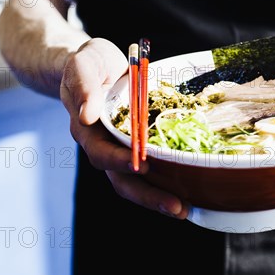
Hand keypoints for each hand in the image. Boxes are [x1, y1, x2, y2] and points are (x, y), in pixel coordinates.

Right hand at [60, 38, 187, 218]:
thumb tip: (86, 115)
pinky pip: (153, 169)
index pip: (102, 153)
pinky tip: (191, 191)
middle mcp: (104, 146)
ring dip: (159, 198)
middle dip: (148, 196)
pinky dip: (168, 182)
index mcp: (88, 130)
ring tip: (185, 211)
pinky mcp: (138, 147)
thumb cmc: (89, 63)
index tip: (141, 166)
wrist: (96, 67)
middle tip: (176, 207)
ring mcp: (122, 150)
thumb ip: (83, 85)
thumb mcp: (83, 64)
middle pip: (122, 180)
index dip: (119, 161)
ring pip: (137, 182)